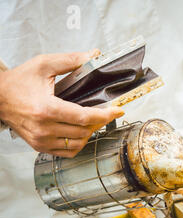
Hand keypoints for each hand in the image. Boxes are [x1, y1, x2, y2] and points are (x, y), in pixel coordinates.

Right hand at [0, 51, 124, 157]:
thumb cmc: (19, 81)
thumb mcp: (44, 65)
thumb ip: (71, 60)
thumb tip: (95, 55)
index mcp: (46, 108)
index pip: (84, 117)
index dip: (105, 115)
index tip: (118, 110)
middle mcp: (43, 128)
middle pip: (84, 131)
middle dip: (99, 120)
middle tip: (104, 111)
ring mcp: (41, 140)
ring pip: (78, 143)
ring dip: (89, 132)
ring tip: (90, 120)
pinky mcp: (39, 147)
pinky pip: (68, 152)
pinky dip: (78, 143)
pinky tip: (79, 131)